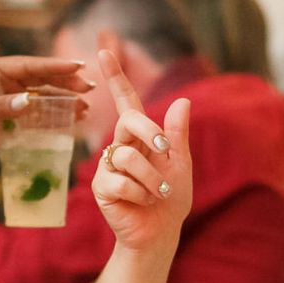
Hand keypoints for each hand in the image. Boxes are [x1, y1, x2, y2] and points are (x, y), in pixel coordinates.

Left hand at [0, 55, 92, 167]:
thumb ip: (4, 106)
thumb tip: (29, 101)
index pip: (31, 65)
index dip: (55, 66)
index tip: (78, 66)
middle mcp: (6, 80)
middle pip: (42, 78)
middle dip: (66, 82)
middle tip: (89, 87)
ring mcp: (12, 97)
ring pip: (44, 96)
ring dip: (64, 101)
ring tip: (85, 107)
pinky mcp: (14, 115)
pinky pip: (39, 113)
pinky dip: (55, 115)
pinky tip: (71, 119)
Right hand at [90, 38, 191, 251]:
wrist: (161, 232)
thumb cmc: (171, 199)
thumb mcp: (180, 163)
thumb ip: (177, 134)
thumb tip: (182, 101)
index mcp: (140, 136)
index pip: (126, 102)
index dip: (116, 77)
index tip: (104, 50)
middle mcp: (120, 146)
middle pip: (129, 121)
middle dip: (151, 134)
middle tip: (166, 155)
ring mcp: (107, 166)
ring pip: (129, 156)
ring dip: (152, 178)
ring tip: (158, 194)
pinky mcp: (101, 187)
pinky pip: (121, 181)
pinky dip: (140, 194)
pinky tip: (141, 203)